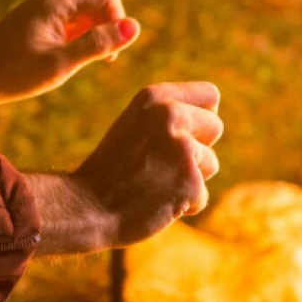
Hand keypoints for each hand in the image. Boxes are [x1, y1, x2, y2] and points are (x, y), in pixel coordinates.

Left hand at [0, 0, 139, 112]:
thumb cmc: (14, 74)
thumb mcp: (61, 63)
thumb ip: (99, 44)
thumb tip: (134, 28)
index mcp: (58, 1)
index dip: (118, 24)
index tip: (106, 56)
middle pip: (101, 2)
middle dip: (108, 29)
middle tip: (96, 62)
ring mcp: (44, 8)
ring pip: (88, 14)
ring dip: (94, 37)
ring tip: (76, 63)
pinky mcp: (39, 21)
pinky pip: (73, 23)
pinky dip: (79, 40)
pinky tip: (64, 61)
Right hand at [27, 82, 222, 253]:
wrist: (85, 207)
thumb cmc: (111, 169)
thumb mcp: (135, 125)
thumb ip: (169, 117)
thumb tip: (214, 118)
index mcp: (156, 96)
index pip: (210, 95)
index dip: (203, 116)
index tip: (188, 132)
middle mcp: (171, 115)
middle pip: (215, 127)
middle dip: (198, 148)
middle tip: (163, 163)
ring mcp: (183, 148)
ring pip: (210, 164)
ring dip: (190, 179)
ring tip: (154, 183)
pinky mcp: (190, 181)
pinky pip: (202, 196)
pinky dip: (184, 205)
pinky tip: (156, 202)